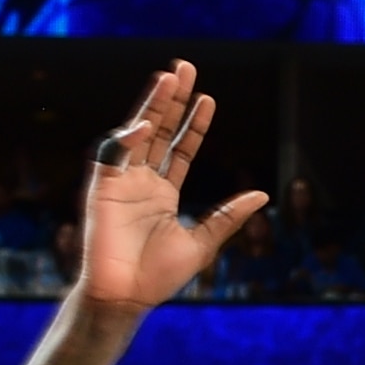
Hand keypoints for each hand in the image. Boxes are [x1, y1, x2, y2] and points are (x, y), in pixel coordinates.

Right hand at [72, 61, 268, 313]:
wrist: (126, 297)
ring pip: (137, 132)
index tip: (209, 98)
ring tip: (168, 77)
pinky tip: (146, 125)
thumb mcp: (203, 242)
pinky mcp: (101, 188)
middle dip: (171, 100)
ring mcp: (120, 181)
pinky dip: (127, 139)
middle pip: (159, 131)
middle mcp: (141, 180)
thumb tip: (263, 194)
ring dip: (151, 105)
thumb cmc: (159, 275)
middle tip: (185, 67)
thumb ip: (228, 216)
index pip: (181, 148)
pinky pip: (111, 155)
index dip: (194, 124)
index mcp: (163, 192)